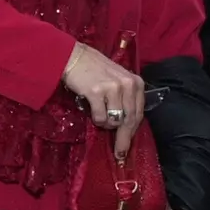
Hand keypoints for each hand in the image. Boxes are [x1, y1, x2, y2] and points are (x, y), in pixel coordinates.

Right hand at [62, 43, 144, 158]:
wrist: (72, 56)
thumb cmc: (93, 69)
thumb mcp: (116, 79)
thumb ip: (124, 97)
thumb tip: (125, 124)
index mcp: (136, 82)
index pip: (138, 113)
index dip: (132, 132)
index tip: (127, 146)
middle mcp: (127, 85)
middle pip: (129, 120)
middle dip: (123, 138)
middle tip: (119, 153)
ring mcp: (113, 88)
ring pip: (115, 120)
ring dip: (106, 124)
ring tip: (99, 117)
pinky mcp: (96, 92)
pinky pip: (100, 117)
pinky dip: (96, 119)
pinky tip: (91, 111)